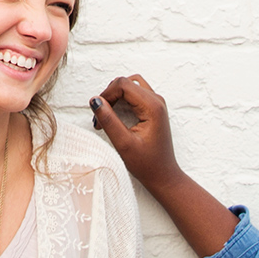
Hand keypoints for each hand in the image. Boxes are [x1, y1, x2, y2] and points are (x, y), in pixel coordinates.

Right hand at [91, 75, 182, 191]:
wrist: (163, 175)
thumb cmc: (147, 164)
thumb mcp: (124, 144)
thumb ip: (109, 120)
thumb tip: (95, 101)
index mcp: (152, 107)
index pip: (123, 84)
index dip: (106, 95)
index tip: (98, 114)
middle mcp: (156, 100)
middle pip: (125, 82)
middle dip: (108, 96)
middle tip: (100, 119)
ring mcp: (156, 102)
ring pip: (129, 85)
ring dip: (114, 96)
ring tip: (106, 116)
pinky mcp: (153, 107)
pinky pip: (134, 93)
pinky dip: (121, 99)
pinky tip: (115, 115)